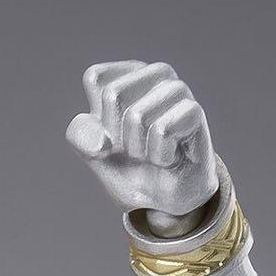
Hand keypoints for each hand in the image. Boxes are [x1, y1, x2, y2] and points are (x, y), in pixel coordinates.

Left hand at [66, 61, 217, 223]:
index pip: (95, 77)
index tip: (111, 132)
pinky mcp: (195, 111)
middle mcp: (154, 75)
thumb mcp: (92, 153)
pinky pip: (162, 131)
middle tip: (133, 146)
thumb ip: (80, 135)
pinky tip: (169, 158)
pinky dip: (159, 155)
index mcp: (126, 75)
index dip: (97, 114)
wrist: (160, 200)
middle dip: (116, 133)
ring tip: (151, 153)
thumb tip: (102, 141)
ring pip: (137, 115)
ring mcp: (177, 90)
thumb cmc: (128, 168)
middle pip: (114, 94)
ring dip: (138, 149)